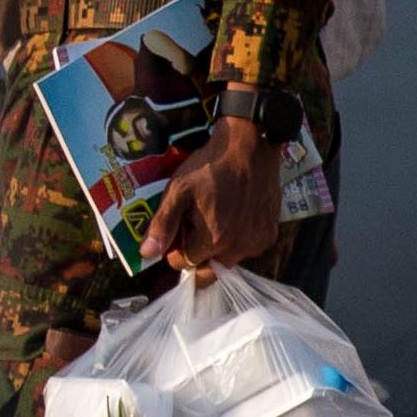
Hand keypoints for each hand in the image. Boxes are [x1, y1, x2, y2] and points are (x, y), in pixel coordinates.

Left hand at [142, 115, 284, 276]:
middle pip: (209, 269)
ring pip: (228, 260)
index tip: (177, 229)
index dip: (175, 249)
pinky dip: (236, 240)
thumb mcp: (178, 191)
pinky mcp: (270, 234)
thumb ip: (163, 224)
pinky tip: (231, 216)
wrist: (250, 147)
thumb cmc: (210, 167)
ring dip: (216, 249)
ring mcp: (257, 242)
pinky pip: (246, 248)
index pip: (184, 263)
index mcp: (214, 240)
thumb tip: (147, 254)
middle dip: (196, 256)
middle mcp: (239, 248)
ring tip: (212, 218)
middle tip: (192, 229)